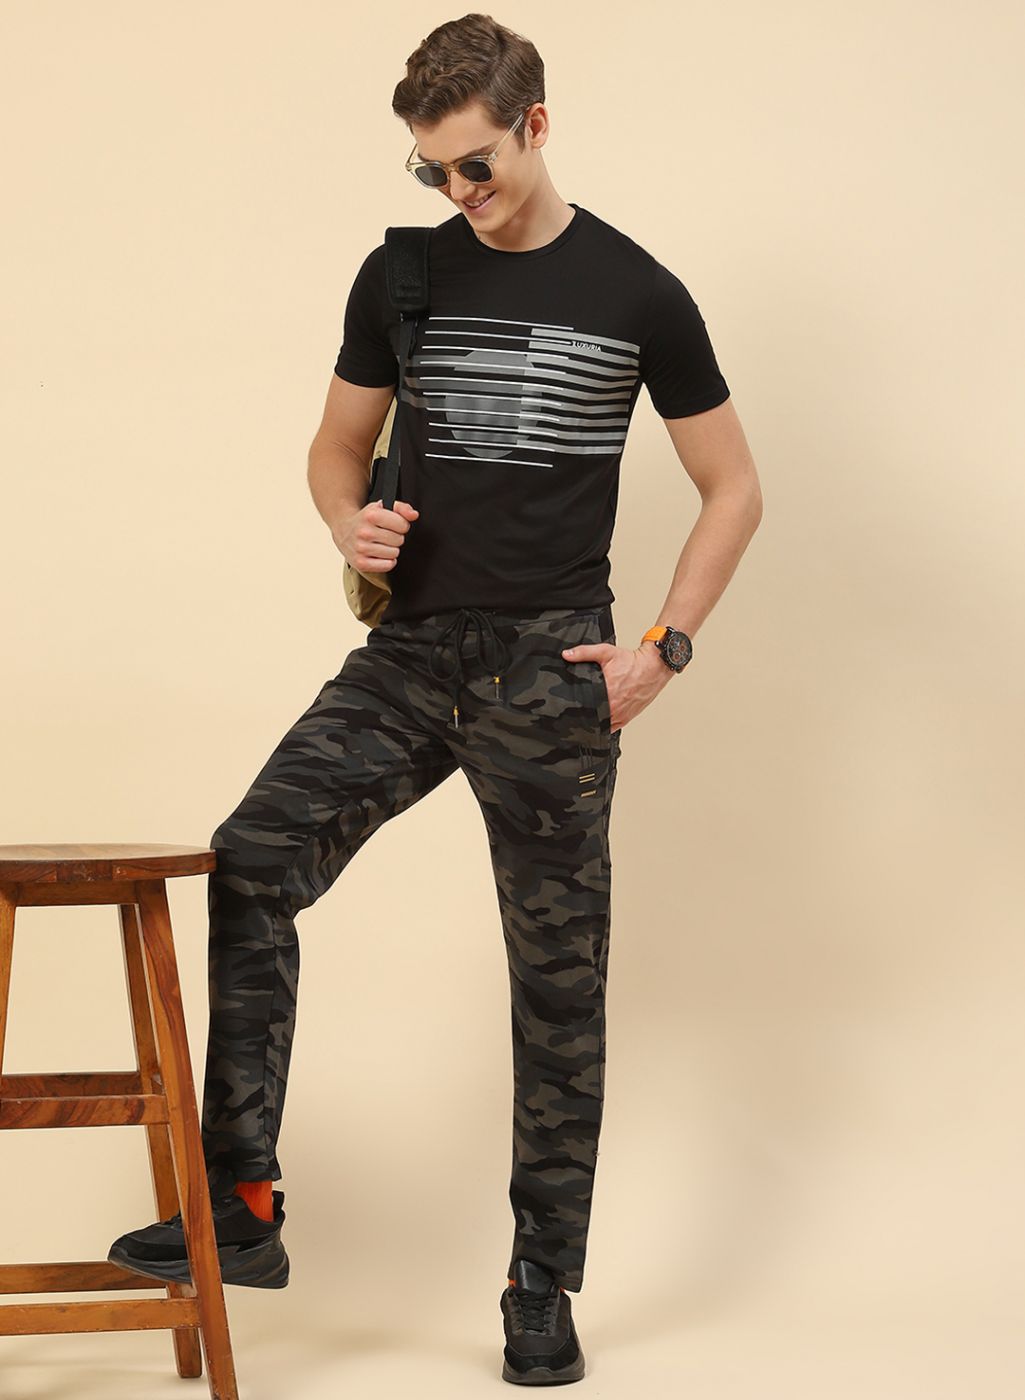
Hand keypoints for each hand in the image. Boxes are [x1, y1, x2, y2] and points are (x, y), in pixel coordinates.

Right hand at [332, 498, 419, 572]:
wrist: (343, 530)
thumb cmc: (365, 519)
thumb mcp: (381, 507)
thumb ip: (402, 508)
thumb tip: (414, 515)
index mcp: (370, 515)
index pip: (403, 525)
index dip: (401, 525)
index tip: (393, 525)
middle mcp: (364, 532)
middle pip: (399, 540)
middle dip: (395, 537)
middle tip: (384, 535)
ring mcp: (361, 549)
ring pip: (394, 553)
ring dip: (391, 550)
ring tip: (380, 544)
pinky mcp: (361, 563)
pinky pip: (388, 565)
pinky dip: (387, 561)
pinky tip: (379, 554)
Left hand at [561, 640, 675, 732]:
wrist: (653, 667)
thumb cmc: (632, 662)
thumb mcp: (606, 652)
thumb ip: (584, 653)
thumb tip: (567, 655)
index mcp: (606, 693)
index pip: (583, 707)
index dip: (573, 708)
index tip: (567, 708)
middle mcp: (614, 707)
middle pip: (591, 718)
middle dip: (582, 715)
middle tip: (573, 712)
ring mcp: (621, 715)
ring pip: (600, 725)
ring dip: (593, 721)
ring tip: (585, 716)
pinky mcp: (626, 718)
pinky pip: (611, 728)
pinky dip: (604, 725)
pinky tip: (598, 720)